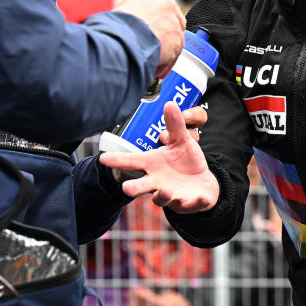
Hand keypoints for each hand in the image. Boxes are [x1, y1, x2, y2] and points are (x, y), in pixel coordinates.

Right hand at [100, 103, 218, 212]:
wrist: (201, 183)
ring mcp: (172, 195)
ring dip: (163, 196)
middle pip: (143, 186)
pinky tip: (201, 197)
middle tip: (125, 189)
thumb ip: (174, 125)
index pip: (133, 162)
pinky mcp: (189, 202)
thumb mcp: (180, 141)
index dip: (118, 160)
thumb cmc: (185, 161)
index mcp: (153, 165)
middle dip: (135, 188)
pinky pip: (192, 203)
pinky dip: (196, 201)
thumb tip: (169, 103)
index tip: (103, 158)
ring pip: (163, 198)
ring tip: (164, 190)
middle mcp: (158, 182)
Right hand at [113, 0, 185, 77]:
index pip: (158, 10)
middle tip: (152, 51)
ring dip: (164, 53)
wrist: (121, 38)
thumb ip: (134, 18)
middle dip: (162, 38)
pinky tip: (155, 69)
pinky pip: (174, 53)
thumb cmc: (114, 28)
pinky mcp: (178, 37)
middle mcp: (165, 2)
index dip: (153, 26)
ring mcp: (173, 19)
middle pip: (169, 23)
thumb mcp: (121, 14)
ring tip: (151, 65)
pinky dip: (166, 63)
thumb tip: (132, 29)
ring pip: (173, 39)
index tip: (148, 37)